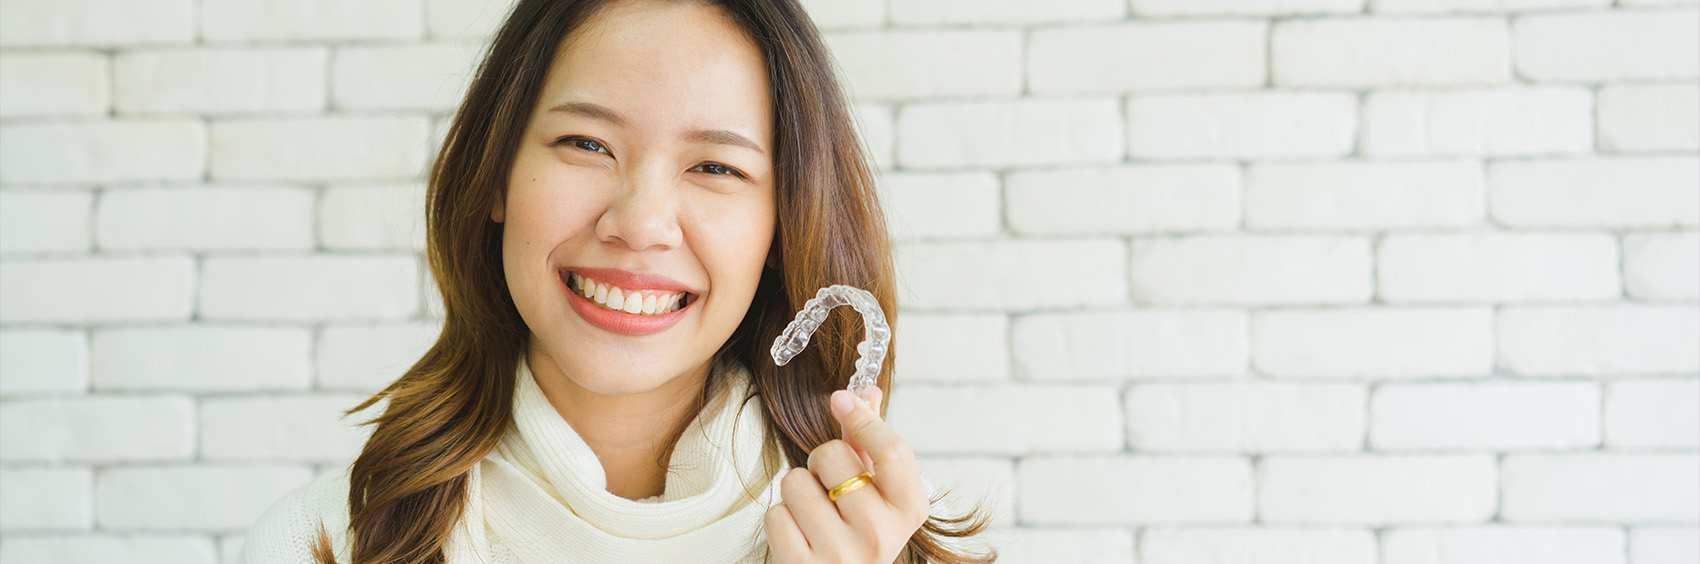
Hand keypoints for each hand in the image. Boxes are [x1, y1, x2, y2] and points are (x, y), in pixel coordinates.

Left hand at [765, 386, 929, 563]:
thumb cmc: (860, 535)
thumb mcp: (879, 493)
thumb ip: (872, 443)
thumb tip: (866, 391)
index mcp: (908, 510)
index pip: (892, 451)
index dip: (863, 418)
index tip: (841, 399)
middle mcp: (879, 534)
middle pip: (832, 455)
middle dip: (821, 462)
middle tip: (830, 486)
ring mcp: (841, 553)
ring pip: (795, 482)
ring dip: (799, 491)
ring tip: (815, 513)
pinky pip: (775, 514)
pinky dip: (782, 519)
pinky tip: (801, 534)